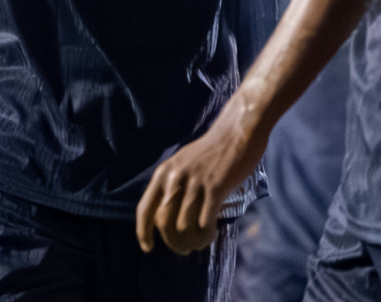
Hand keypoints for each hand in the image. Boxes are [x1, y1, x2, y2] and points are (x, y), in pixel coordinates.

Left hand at [134, 117, 262, 255]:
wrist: (237, 132)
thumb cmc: (211, 150)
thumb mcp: (182, 163)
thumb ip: (173, 186)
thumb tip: (166, 218)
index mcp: (164, 173)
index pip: (145, 209)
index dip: (143, 232)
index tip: (148, 247)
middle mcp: (175, 178)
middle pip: (165, 223)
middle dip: (172, 242)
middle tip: (183, 249)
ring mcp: (195, 183)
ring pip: (184, 228)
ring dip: (191, 242)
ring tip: (199, 242)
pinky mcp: (215, 188)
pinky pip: (204, 223)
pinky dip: (206, 235)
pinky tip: (211, 233)